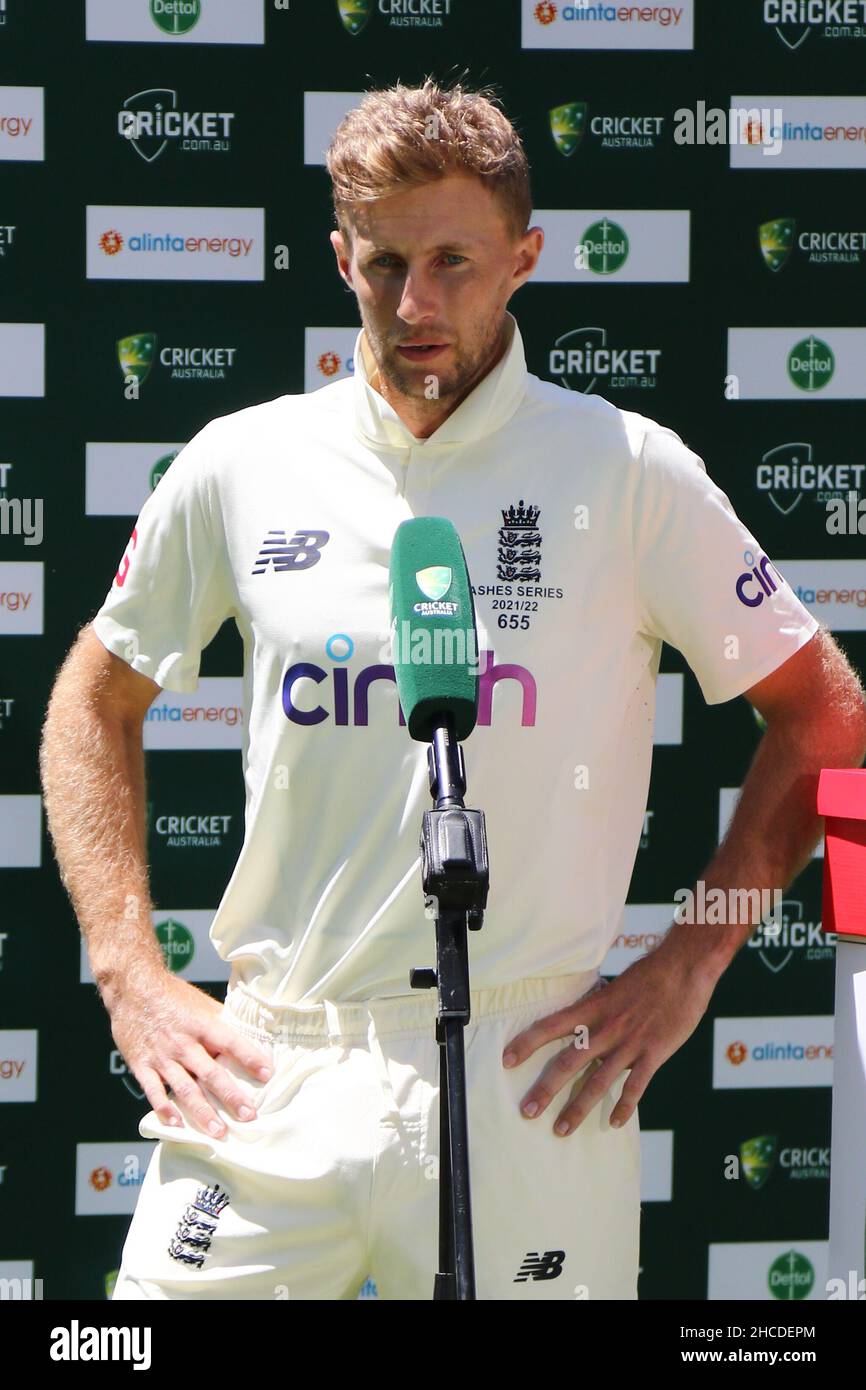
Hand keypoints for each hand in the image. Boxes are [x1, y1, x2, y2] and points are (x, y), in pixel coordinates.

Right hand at [108, 968, 273, 1138]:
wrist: (132, 989)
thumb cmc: (172, 995)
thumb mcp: (201, 1003)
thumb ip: (221, 1023)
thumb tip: (248, 1036)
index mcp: (201, 1023)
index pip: (230, 1042)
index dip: (249, 1057)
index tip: (267, 1074)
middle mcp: (182, 1042)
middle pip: (210, 1073)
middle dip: (230, 1096)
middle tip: (248, 1115)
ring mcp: (161, 1056)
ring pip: (185, 1088)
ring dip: (202, 1112)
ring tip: (218, 1131)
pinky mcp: (142, 1065)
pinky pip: (154, 1091)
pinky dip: (165, 1109)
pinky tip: (177, 1124)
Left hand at [501, 947, 715, 1135]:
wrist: (683, 968)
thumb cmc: (648, 976)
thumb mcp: (613, 989)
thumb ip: (597, 1008)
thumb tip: (581, 1020)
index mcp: (592, 1008)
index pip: (550, 1027)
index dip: (527, 1043)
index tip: (506, 1060)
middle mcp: (605, 1028)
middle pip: (568, 1063)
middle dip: (545, 1090)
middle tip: (527, 1111)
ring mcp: (629, 1043)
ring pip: (597, 1082)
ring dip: (578, 1108)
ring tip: (561, 1129)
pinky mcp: (654, 1053)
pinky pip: (636, 1087)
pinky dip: (624, 1107)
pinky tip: (614, 1123)